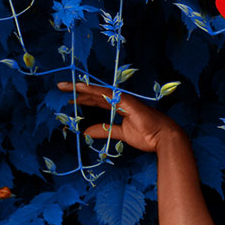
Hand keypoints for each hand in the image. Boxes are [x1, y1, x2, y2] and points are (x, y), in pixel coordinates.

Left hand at [60, 80, 181, 154]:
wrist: (164, 138)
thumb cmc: (148, 136)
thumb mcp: (121, 134)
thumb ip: (104, 131)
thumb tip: (86, 132)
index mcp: (120, 108)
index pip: (98, 101)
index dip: (84, 100)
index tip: (69, 100)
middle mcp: (120, 101)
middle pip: (95, 94)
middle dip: (77, 91)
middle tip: (60, 87)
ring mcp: (123, 99)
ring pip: (98, 91)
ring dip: (81, 88)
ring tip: (65, 86)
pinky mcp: (126, 101)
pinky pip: (106, 93)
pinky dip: (93, 89)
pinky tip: (81, 87)